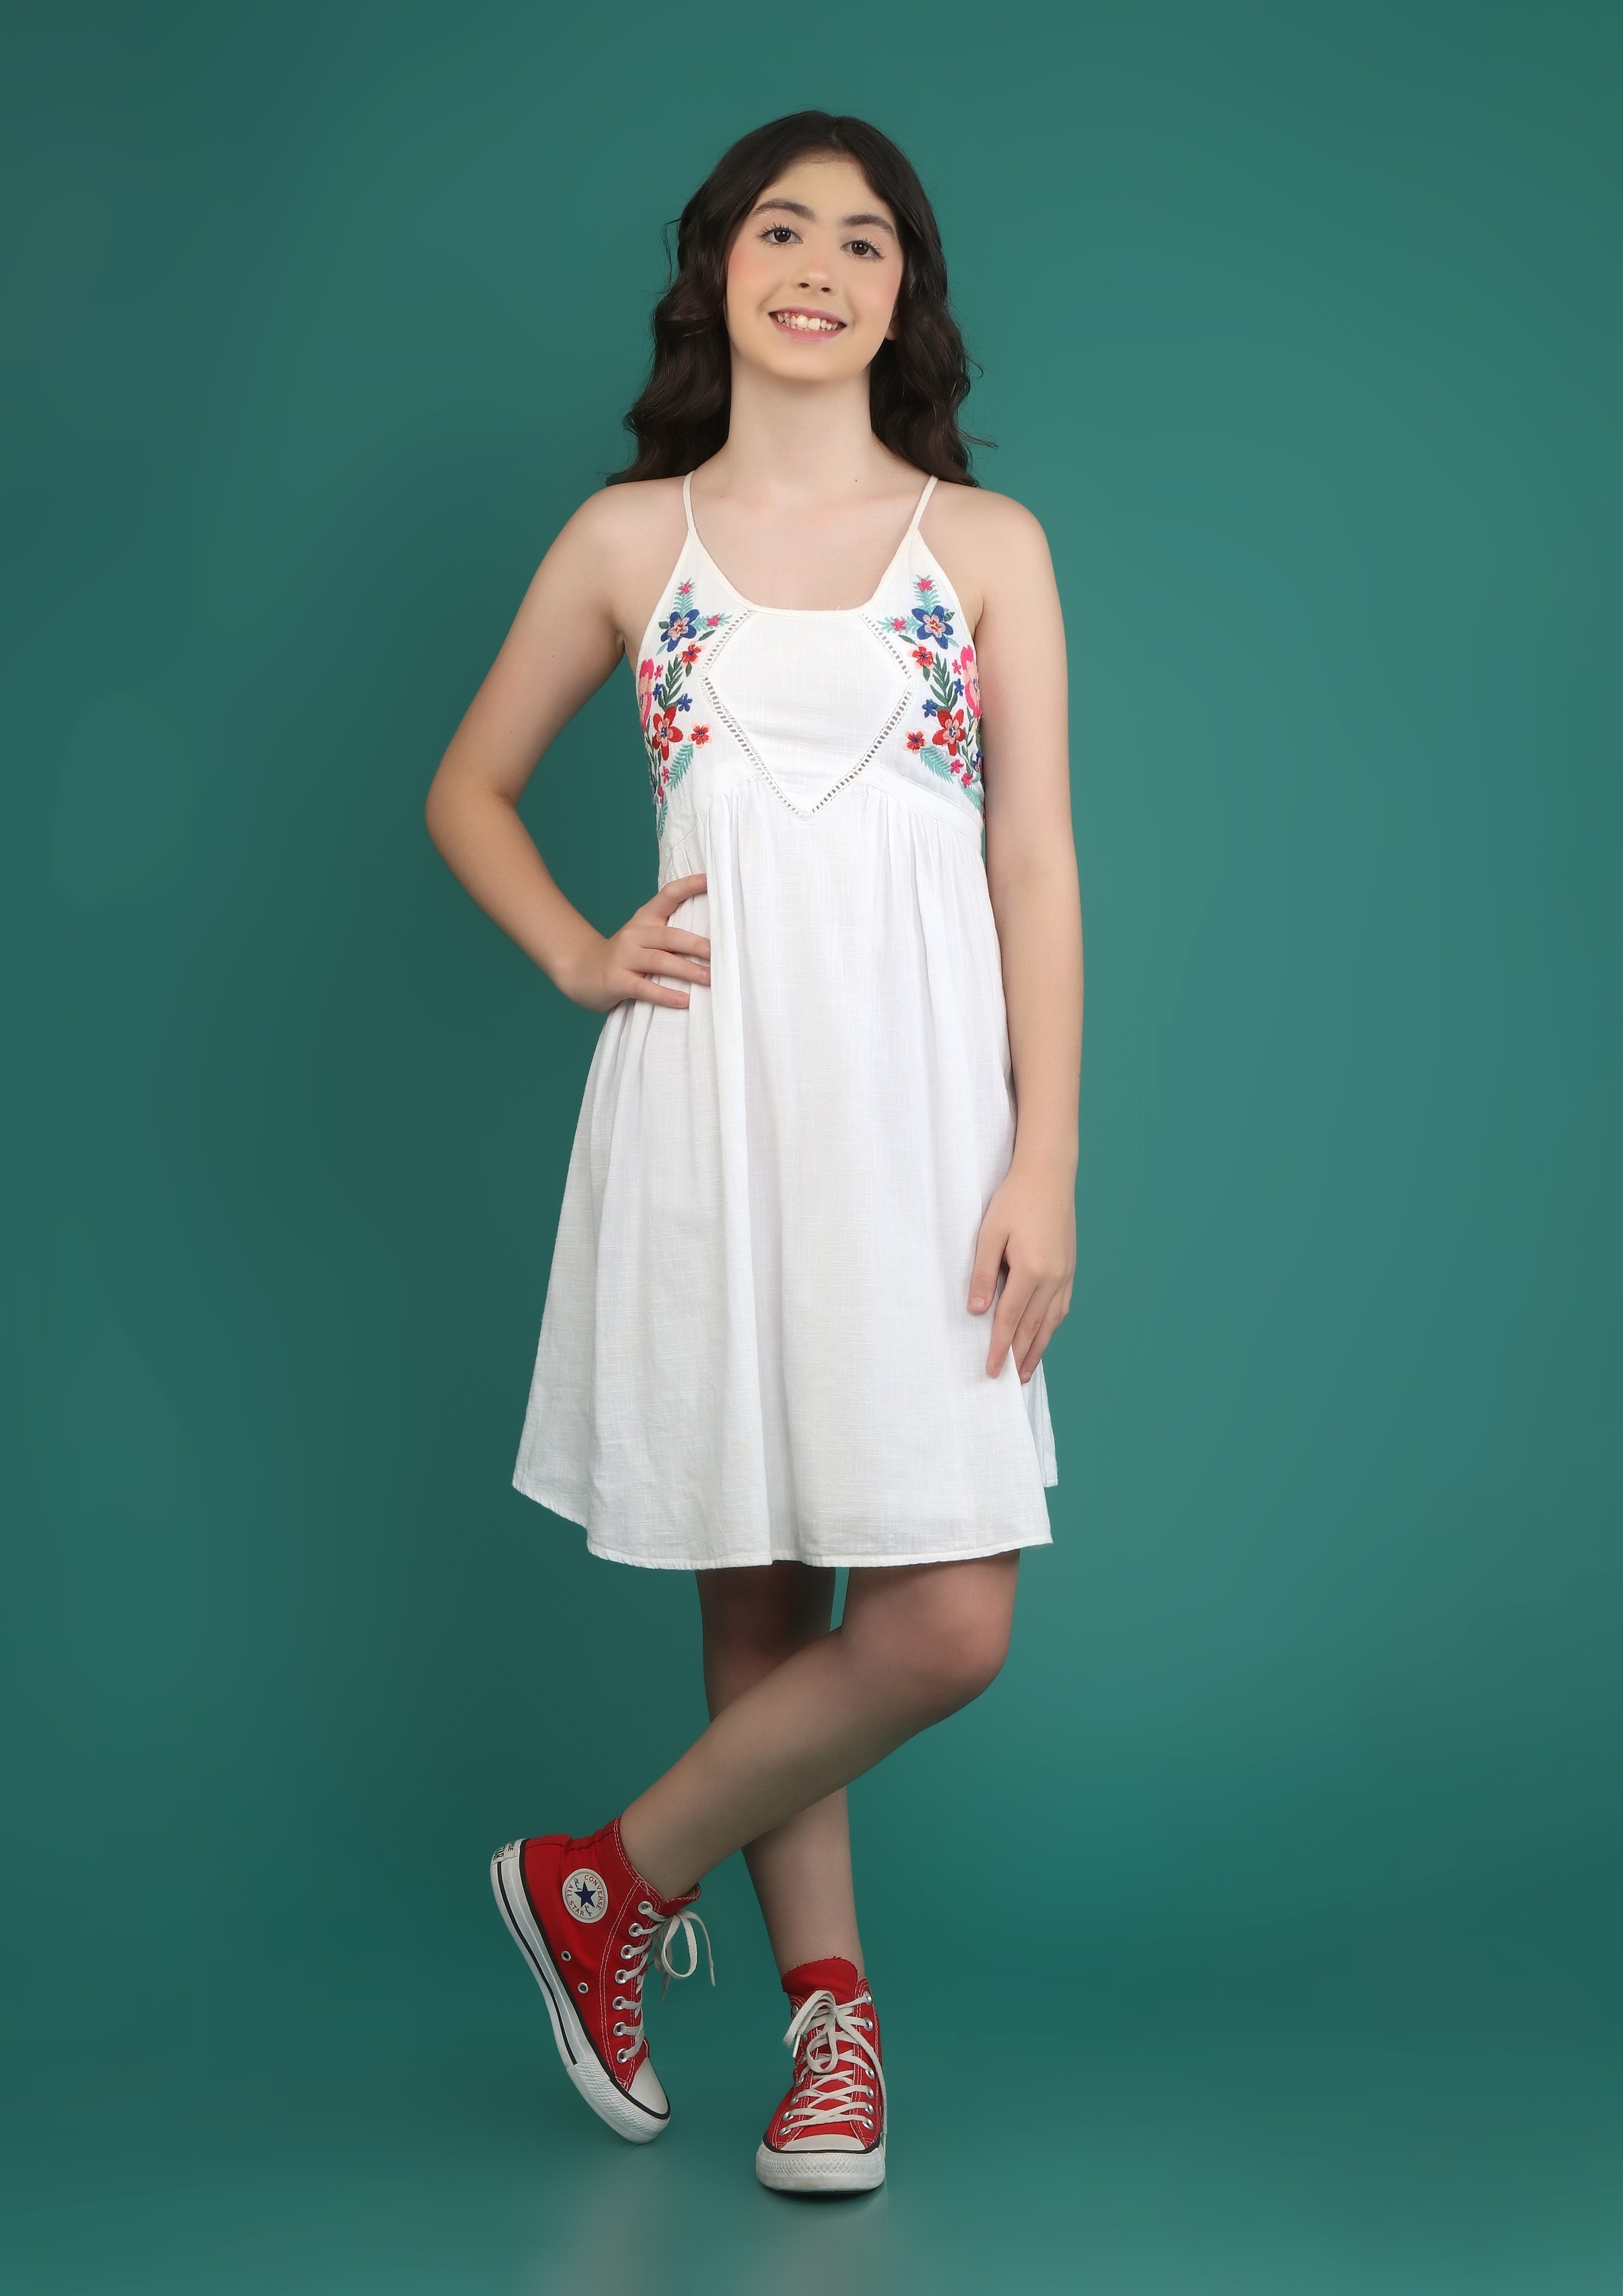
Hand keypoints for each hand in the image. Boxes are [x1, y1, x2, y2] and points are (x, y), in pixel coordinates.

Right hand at [561, 873, 710, 1011]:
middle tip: (721, 953)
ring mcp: (624, 957)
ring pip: (660, 961)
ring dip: (687, 970)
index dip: (688, 886)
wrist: (580, 970)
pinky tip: (684, 1000)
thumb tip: (714, 943)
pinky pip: (644, 988)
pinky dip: (665, 995)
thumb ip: (670, 936)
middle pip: (670, 936)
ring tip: (709, 978)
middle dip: (697, 944)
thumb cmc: (624, 957)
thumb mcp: (644, 938)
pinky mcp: (617, 980)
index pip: (668, 895)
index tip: (710, 879)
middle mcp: (635, 934)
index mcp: (645, 919)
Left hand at [968, 1158, 1075, 1382]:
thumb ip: (982, 1273)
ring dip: (1039, 1347)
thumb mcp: (989, 1233)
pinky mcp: (1070, 1266)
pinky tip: (1046, 1334)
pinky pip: (1062, 1305)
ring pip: (1051, 1321)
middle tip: (1009, 1380)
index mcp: (1030, 1270)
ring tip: (1027, 1369)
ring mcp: (1065, 1273)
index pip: (1010, 1320)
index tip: (991, 1370)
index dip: (999, 1347)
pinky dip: (1052, 1325)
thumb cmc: (1015, 1199)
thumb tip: (976, 1311)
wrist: (1049, 1174)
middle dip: (1020, 1356)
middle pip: (1034, 1327)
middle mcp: (1053, 1277)